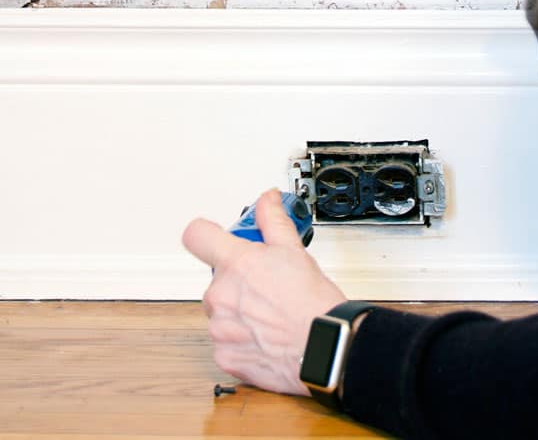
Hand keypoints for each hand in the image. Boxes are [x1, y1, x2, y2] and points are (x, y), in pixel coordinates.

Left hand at [182, 188, 346, 394]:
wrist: (322, 349)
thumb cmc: (312, 304)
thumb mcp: (294, 250)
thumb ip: (273, 220)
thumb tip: (267, 200)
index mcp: (236, 264)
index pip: (196, 235)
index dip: (206, 233)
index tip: (216, 237)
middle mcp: (220, 295)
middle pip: (216, 277)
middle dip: (236, 278)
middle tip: (264, 282)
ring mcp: (220, 328)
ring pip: (221, 310)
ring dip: (238, 310)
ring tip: (269, 313)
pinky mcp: (224, 356)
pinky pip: (225, 341)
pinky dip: (241, 339)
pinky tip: (265, 335)